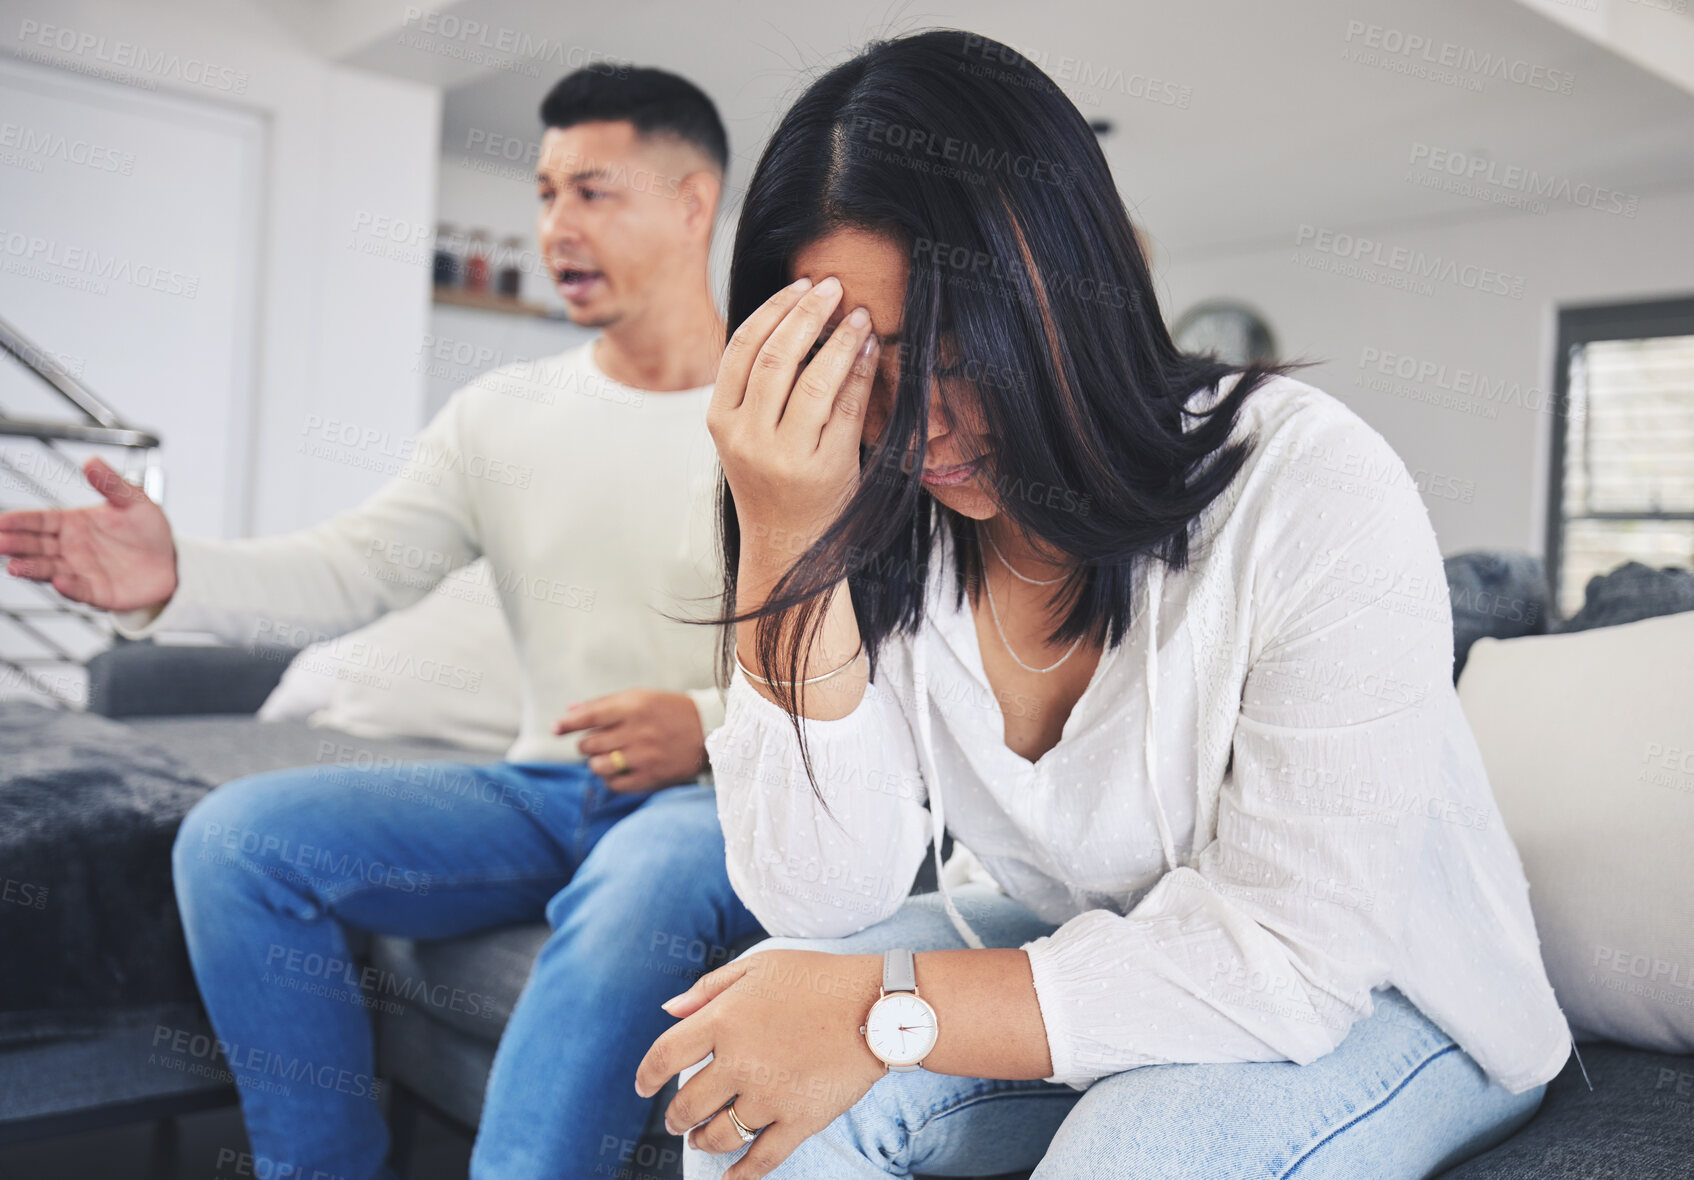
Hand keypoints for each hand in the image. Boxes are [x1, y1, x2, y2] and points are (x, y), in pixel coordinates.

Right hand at [0, 456, 177, 610]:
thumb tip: (92, 460)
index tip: (2, 521)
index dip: (20, 521)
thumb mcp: (134, 501)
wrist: (171, 561)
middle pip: (36, 546)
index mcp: (73, 524)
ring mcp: (81, 572)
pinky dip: (70, 587)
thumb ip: (111, 484)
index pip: (40, 521)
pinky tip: (59, 581)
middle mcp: (70, 549)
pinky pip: (81, 590)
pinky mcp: (99, 593)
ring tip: (14, 566)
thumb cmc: (147, 529)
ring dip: (32, 569)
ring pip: (50, 570)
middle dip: (16, 544)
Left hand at [553, 689, 706, 792]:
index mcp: (633, 707)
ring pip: (598, 766)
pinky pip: (615, 784)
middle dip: (586, 744)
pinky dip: (611, 779)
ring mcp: (644, 757)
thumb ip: (604, 703)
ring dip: (596, 763)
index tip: (556, 728)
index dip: (567, 724)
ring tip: (609, 757)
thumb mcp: (640, 697)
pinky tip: (619, 770)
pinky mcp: (651, 778)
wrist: (710, 730)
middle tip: (597, 742)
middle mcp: (637, 732)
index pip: (588, 716)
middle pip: (589, 744)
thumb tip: (569, 711)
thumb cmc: (669, 710)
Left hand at [635, 949, 887, 1179]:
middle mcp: (740, 1061)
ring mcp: (770, 1095)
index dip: (647, 1076)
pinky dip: (741, 1175)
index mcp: (725, 1020)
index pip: (665, 1056)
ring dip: (702, 1141)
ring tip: (701, 1139)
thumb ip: (709, 988)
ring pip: (719, 1135)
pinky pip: (761, 1159)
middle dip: (676, 1116)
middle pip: (688, 1104)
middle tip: (677, 1119)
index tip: (643, 1087)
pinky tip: (730, 1179)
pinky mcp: (800, 1120)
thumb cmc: (817, 978)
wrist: (879, 1005)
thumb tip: (668, 1010)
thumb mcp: (760, 966)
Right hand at [708, 275, 880, 553]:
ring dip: (840, 339)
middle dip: (808, 313)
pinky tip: (870, 349)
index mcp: (720, 421)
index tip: (801, 285)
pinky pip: (847, 408)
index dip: (774, 310)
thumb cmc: (770, 480)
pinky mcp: (825, 469)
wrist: (788, 544)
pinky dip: (860, 372)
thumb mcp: (745, 435)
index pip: (741, 349)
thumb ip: (754, 386)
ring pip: (814, 380)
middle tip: (833, 285)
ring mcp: (785, 456)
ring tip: (858, 314)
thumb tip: (792, 315)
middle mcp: (747, 438)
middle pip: (776, 357)